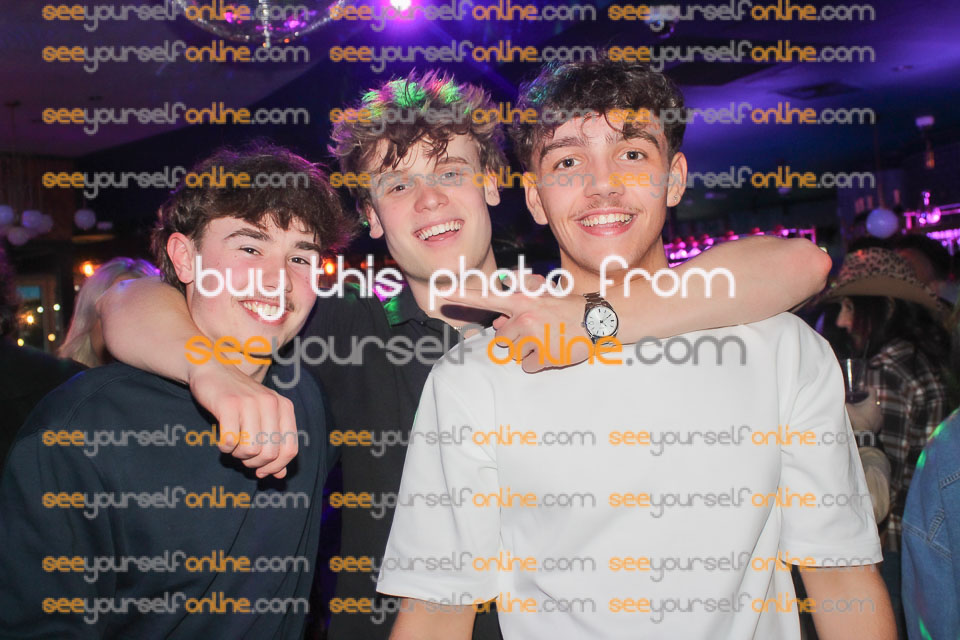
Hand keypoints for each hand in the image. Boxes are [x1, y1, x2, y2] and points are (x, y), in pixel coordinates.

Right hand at [188, 362, 297, 478]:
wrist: (212, 369)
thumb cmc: (239, 399)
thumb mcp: (263, 417)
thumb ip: (274, 443)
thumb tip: (279, 476)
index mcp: (284, 407)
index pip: (290, 449)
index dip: (276, 467)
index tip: (261, 470)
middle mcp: (271, 404)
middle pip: (270, 453)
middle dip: (254, 462)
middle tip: (243, 455)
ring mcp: (250, 403)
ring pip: (251, 450)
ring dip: (238, 455)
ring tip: (233, 444)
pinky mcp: (229, 405)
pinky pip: (229, 441)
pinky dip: (224, 447)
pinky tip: (223, 438)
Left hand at [442, 273, 592, 372]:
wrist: (599, 318)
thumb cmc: (569, 308)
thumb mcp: (542, 299)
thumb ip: (516, 309)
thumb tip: (499, 325)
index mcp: (522, 299)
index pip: (485, 297)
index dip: (461, 295)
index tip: (440, 292)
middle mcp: (524, 315)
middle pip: (501, 338)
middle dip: (515, 340)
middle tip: (540, 332)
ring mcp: (533, 336)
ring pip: (514, 354)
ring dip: (528, 351)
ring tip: (548, 340)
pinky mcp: (543, 354)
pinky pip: (527, 366)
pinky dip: (538, 363)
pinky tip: (553, 352)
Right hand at [845, 388, 882, 433]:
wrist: (862, 433)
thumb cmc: (856, 419)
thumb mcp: (848, 408)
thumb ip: (846, 402)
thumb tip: (842, 399)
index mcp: (872, 402)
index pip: (873, 390)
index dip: (867, 388)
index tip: (862, 389)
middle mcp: (878, 408)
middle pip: (874, 400)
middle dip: (867, 400)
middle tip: (859, 401)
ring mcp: (880, 416)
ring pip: (875, 409)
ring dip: (870, 409)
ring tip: (862, 411)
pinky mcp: (880, 424)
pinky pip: (876, 418)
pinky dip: (871, 417)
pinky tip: (865, 419)